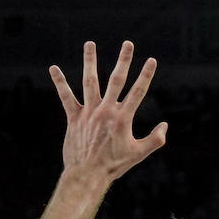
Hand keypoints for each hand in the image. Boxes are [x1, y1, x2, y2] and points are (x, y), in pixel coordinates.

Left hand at [50, 41, 166, 185]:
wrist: (88, 174)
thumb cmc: (115, 165)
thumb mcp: (139, 154)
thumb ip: (155, 140)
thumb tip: (165, 126)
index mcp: (123, 119)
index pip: (138, 92)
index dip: (146, 75)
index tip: (151, 61)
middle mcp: (106, 111)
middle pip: (116, 80)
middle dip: (124, 61)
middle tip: (128, 44)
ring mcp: (89, 112)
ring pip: (90, 81)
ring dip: (90, 61)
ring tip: (90, 44)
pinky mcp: (74, 117)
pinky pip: (66, 97)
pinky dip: (60, 82)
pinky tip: (53, 68)